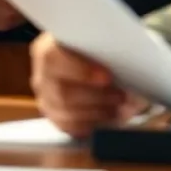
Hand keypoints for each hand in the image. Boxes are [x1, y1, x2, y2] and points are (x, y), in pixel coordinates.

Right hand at [30, 33, 147, 137]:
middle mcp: (41, 75)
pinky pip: (70, 128)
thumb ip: (103, 51)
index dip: (80, 70)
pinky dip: (92, 125)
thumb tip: (128, 67)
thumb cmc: (91, 49)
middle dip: (97, 97)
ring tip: (120, 108)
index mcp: (46, 48)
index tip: (107, 77)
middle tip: (122, 96)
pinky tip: (108, 117)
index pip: (53, 58)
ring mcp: (46, 99)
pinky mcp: (54, 117)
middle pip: (63, 92)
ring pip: (67, 113)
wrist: (84, 60)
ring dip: (98, 112)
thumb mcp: (95, 42)